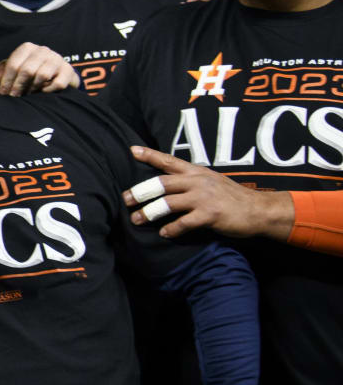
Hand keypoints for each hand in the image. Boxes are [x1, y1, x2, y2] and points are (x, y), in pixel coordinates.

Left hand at [0, 42, 78, 95]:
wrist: (56, 73)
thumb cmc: (30, 71)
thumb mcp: (14, 68)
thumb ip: (1, 70)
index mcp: (27, 48)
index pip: (13, 64)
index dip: (6, 80)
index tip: (3, 93)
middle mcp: (43, 50)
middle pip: (27, 70)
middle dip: (18, 86)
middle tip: (14, 96)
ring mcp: (57, 59)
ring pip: (42, 75)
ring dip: (32, 88)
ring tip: (27, 94)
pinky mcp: (68, 70)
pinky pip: (57, 83)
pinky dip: (48, 90)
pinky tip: (42, 92)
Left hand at [123, 147, 294, 240]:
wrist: (259, 210)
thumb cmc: (231, 198)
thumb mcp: (211, 181)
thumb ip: (190, 181)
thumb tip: (165, 185)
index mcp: (197, 172)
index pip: (169, 161)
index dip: (150, 155)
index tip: (132, 150)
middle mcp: (198, 182)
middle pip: (161, 184)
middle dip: (140, 192)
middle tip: (125, 200)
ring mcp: (204, 198)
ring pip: (167, 203)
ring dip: (149, 213)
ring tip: (137, 220)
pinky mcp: (210, 215)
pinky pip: (183, 223)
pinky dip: (171, 229)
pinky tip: (165, 233)